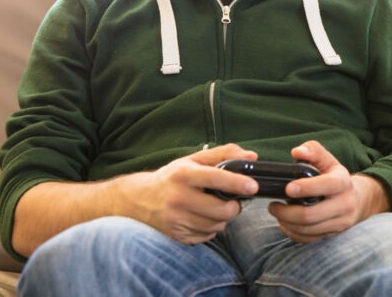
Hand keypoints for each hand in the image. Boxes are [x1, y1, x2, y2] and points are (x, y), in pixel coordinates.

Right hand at [126, 143, 257, 244]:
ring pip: (216, 225)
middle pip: (221, 210)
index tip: (253, 186)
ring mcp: (175, 219)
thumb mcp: (193, 161)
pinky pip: (206, 236)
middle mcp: (178, 198)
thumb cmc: (172, 178)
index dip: (237, 183)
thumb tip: (251, 157)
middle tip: (232, 202)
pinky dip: (210, 228)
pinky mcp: (176, 235)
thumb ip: (223, 155)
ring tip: (213, 208)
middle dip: (234, 207)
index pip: (215, 178)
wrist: (138, 199)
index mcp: (183, 174)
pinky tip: (201, 218)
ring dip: (222, 218)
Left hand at [267, 141, 388, 242]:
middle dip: (286, 212)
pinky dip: (292, 233)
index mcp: (343, 182)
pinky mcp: (333, 234)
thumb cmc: (335, 177)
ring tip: (277, 213)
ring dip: (286, 223)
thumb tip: (297, 152)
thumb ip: (313, 151)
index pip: (326, 186)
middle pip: (311, 215)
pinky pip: (308, 239)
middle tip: (272, 206)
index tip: (288, 188)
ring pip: (307, 229)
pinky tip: (285, 223)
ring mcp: (340, 222)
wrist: (357, 199)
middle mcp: (345, 204)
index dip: (305, 188)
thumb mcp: (328, 160)